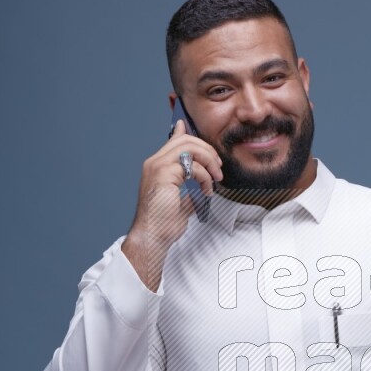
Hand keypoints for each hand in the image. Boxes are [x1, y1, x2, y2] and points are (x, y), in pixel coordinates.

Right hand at [121, 121, 222, 289]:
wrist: (152, 237)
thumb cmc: (162, 224)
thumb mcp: (181, 203)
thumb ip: (189, 190)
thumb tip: (201, 187)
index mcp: (157, 167)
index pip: (173, 141)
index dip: (186, 132)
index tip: (202, 138)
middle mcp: (155, 163)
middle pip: (185, 140)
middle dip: (207, 150)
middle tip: (218, 168)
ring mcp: (158, 166)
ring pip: (189, 147)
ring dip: (209, 161)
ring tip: (216, 178)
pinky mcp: (164, 174)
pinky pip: (192, 166)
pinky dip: (205, 177)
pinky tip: (206, 190)